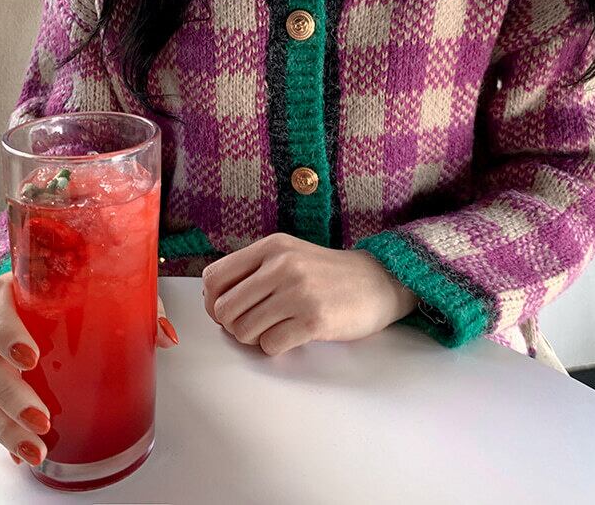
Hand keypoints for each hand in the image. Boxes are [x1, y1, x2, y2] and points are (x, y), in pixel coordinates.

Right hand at [0, 271, 177, 466]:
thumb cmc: (80, 292)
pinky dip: (6, 435)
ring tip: (38, 445)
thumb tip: (166, 335)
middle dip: (8, 393)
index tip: (31, 357)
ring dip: (5, 425)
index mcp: (16, 290)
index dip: (5, 330)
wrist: (59, 297)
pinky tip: (27, 453)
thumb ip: (141, 305)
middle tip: (41, 417)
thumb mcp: (112, 290)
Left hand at [202, 232, 418, 355]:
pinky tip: (294, 335)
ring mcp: (298, 292)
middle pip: (224, 310)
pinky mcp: (314, 320)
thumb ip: (254, 271)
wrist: (380, 282)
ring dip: (255, 338)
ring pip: (243, 331)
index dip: (214, 302)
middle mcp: (282, 265)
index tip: (232, 310)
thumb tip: (215, 302)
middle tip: (256, 325)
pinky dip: (276, 347)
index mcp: (272, 247)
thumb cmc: (328, 275)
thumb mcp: (290, 256)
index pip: (214, 278)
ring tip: (277, 328)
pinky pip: (270, 346)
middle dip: (234, 325)